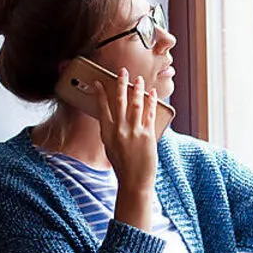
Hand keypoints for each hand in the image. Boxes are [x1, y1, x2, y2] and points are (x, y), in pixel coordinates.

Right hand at [94, 69, 158, 194]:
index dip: (100, 93)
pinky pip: (150, 114)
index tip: (100, 82)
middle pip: (119, 101)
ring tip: (139, 79)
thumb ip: (111, 132)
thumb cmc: (122, 166)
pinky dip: (151, 102)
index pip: (102, 108)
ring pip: (135, 104)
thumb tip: (114, 118)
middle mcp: (119, 130)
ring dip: (137, 89)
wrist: (134, 181)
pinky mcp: (148, 135)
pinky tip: (152, 94)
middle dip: (121, 84)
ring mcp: (134, 132)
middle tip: (122, 72)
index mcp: (107, 133)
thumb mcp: (110, 148)